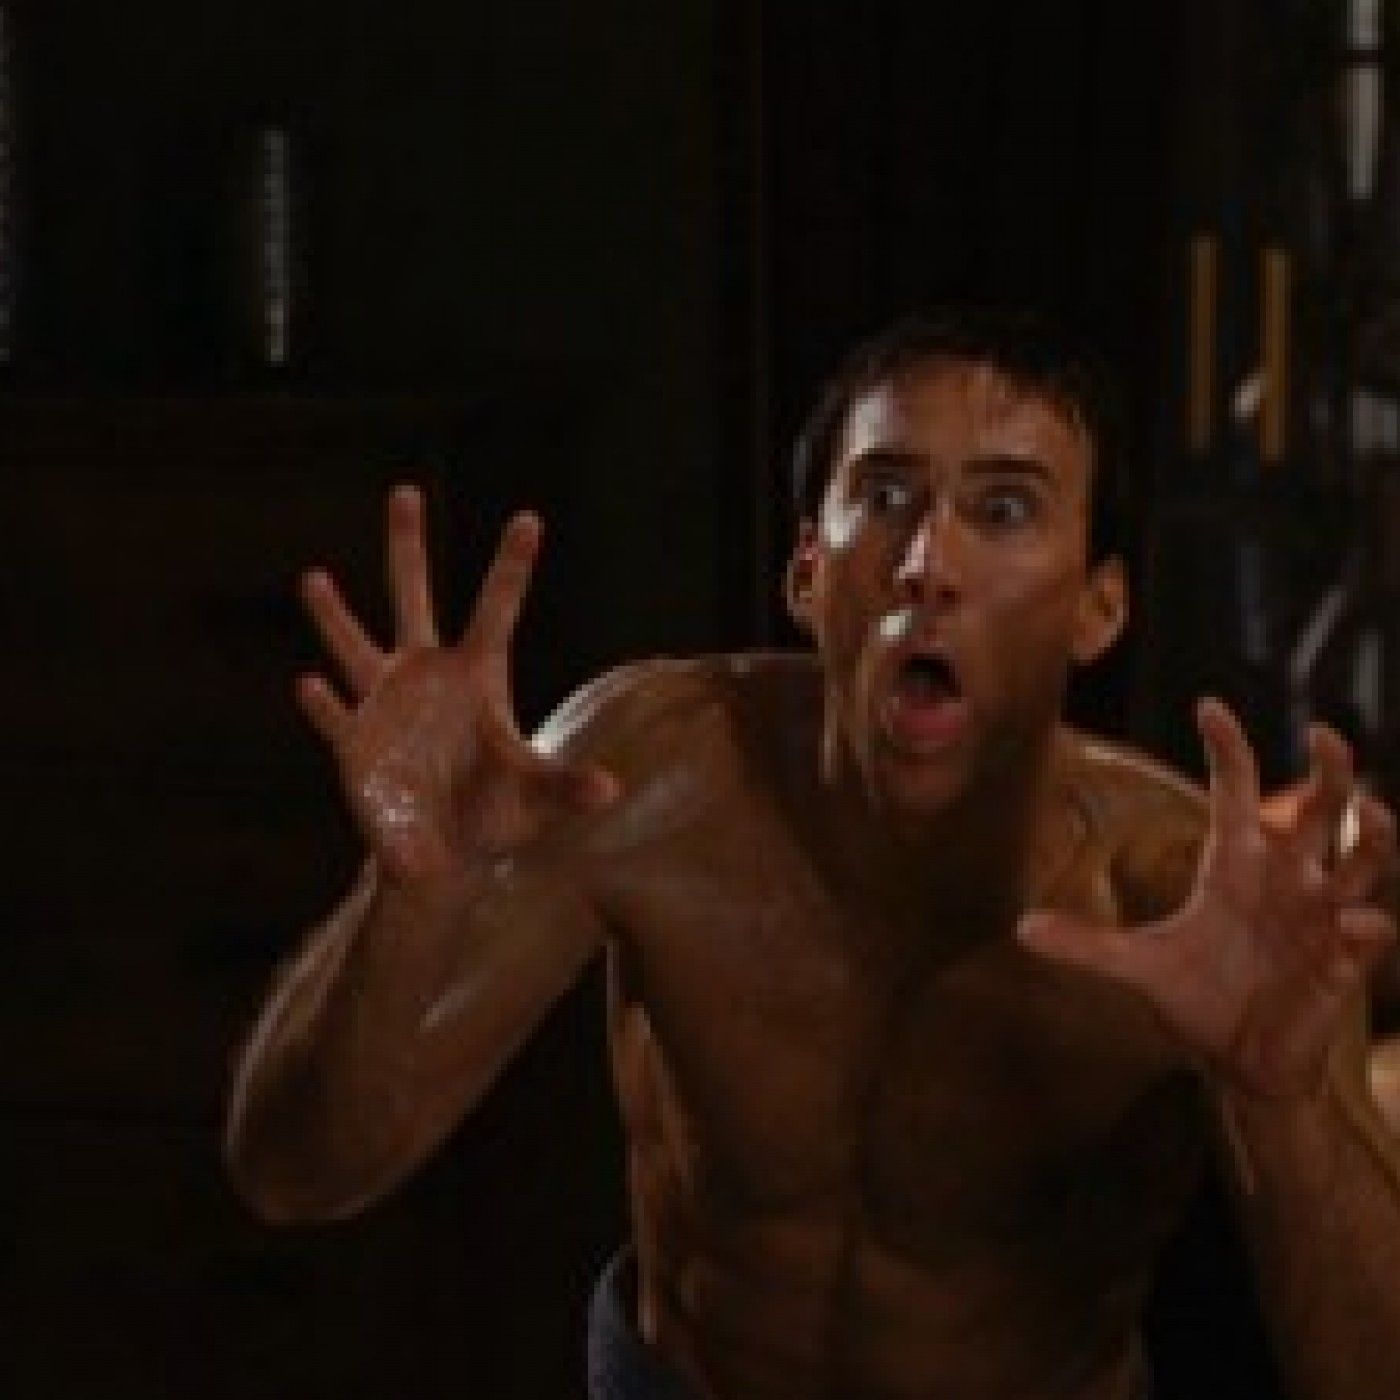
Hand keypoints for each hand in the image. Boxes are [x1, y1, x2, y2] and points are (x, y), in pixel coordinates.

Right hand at [296, 486, 618, 882]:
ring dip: (335, 616)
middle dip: (408, 547)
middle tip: (405, 491)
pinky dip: (325, 706)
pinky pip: (336, 719)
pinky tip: (309, 685)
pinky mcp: (355, 744)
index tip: (528, 518)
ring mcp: (385, 705)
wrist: (444, 854)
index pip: (497, 609)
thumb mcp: (537, 797)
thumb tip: (611, 791)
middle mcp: (427, 676)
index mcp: (478, 676)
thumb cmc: (495, 813)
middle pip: (413, 598)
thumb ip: (569, 787)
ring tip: (315, 578)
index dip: (511, 566)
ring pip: (356, 648)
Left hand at [1018, 700, 1396, 1096]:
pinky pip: (1367, 932)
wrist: (1238, 1062)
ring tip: (1369, 811)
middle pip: (1320, 808)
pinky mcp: (1342, 961)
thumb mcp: (1137, 967)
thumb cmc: (1196, 998)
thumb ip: (1086, 945)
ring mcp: (1320, 916)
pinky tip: (1356, 922)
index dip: (1227, 748)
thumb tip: (1020, 929)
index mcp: (1234, 865)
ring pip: (1363, 860)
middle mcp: (1285, 878)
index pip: (1236, 792)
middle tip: (1324, 733)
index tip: (1208, 706)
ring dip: (1372, 836)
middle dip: (1332, 770)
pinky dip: (1365, 923)